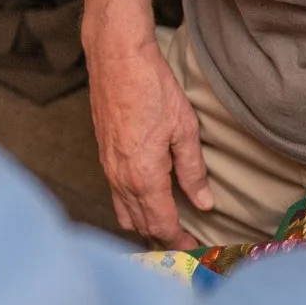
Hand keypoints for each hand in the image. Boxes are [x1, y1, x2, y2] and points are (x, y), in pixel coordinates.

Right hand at [86, 31, 210, 247]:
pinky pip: (115, 193)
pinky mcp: (102, 153)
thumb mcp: (184, 129)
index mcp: (143, 176)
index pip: (161, 224)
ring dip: (142, 224)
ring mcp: (107, 166)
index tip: (194, 247)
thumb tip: (203, 203)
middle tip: (183, 242)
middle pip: (139, 224)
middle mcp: (120, 178)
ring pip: (123, 211)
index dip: (179, 240)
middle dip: (160, 238)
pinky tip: (145, 199)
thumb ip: (192, 170)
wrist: (116, 57)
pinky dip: (130, 205)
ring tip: (164, 226)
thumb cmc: (151, 87)